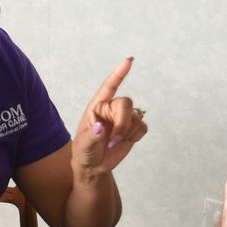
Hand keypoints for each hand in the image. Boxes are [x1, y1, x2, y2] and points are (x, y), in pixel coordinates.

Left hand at [72, 57, 147, 176]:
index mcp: (97, 106)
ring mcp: (124, 117)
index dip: (119, 73)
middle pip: (126, 103)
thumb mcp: (83, 145)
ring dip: (127, 133)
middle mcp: (112, 108)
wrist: (94, 166)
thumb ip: (91, 137)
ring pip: (136, 117)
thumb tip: (100, 128)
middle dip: (123, 123)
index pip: (108, 86)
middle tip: (114, 141)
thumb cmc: (84, 151)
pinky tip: (125, 141)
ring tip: (114, 143)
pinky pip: (142, 127)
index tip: (129, 61)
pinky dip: (135, 136)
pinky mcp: (134, 128)